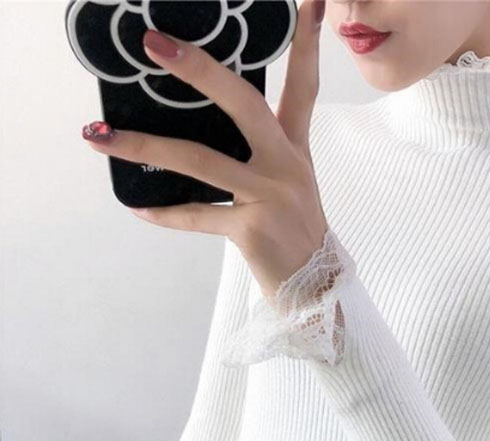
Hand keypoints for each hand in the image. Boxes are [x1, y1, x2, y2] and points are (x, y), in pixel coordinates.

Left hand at [81, 0, 328, 300]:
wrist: (317, 290)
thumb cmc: (296, 233)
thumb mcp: (289, 185)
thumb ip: (261, 152)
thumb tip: (202, 128)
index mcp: (295, 149)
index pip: (303, 87)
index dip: (305, 44)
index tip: (307, 3)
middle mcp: (286, 166)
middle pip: (245, 105)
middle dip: (200, 71)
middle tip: (155, 44)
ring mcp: (270, 196)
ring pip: (201, 160)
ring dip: (143, 145)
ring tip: (99, 135)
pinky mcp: (252, 229)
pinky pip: (196, 215)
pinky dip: (164, 213)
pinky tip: (137, 206)